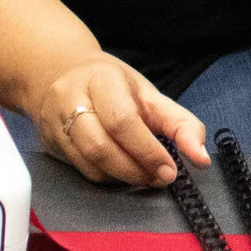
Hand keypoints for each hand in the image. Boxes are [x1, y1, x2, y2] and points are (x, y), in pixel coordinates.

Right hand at [33, 57, 208, 187]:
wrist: (58, 72)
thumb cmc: (113, 85)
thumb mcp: (150, 95)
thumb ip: (181, 123)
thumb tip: (201, 158)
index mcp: (102, 80)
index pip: (122, 121)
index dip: (148, 151)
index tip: (170, 170)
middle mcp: (70, 99)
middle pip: (100, 146)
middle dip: (135, 169)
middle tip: (160, 178)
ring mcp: (54, 123)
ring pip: (87, 162)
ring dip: (121, 177)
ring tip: (145, 177)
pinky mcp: (49, 143)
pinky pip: (79, 169)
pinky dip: (106, 177)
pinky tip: (122, 173)